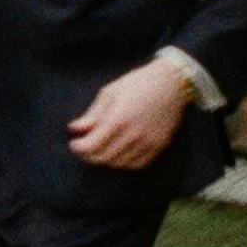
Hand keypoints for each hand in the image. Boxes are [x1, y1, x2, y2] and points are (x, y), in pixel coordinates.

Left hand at [67, 56, 196, 170]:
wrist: (172, 82)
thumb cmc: (138, 83)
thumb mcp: (110, 93)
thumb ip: (92, 114)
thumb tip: (75, 128)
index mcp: (118, 119)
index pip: (91, 146)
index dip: (78, 148)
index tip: (74, 143)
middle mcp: (133, 134)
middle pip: (103, 158)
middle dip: (89, 155)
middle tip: (84, 147)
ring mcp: (148, 142)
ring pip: (119, 164)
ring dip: (106, 159)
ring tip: (101, 148)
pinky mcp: (159, 146)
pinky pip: (137, 164)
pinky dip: (124, 163)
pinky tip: (119, 153)